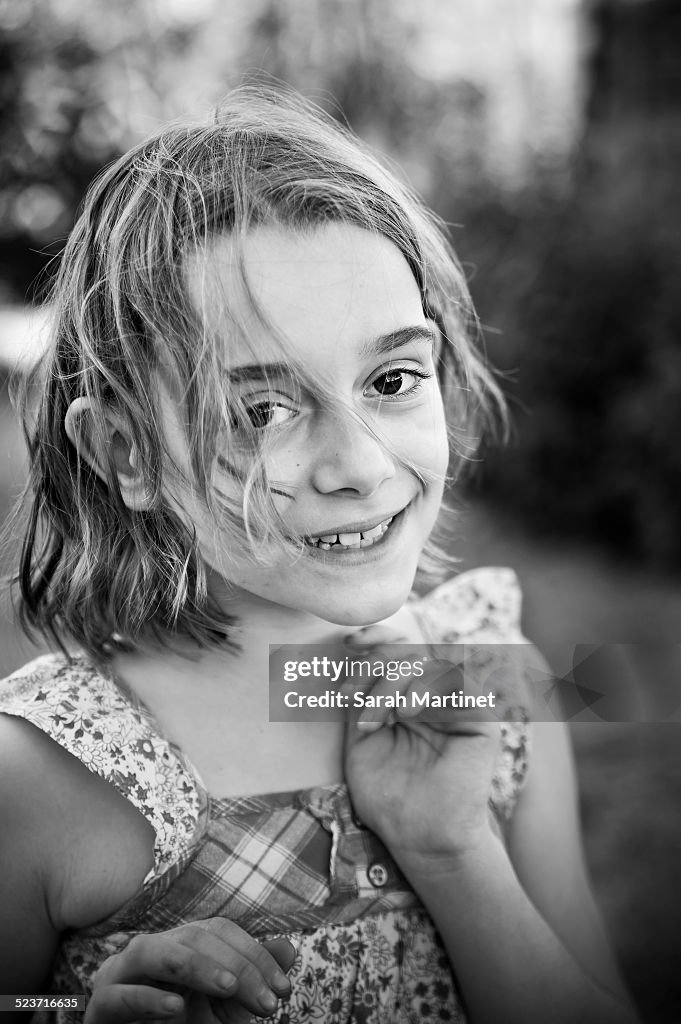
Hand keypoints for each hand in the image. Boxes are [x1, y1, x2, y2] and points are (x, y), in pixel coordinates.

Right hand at [85, 919, 294, 1023]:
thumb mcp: (225, 1006)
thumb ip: (251, 977)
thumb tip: (288, 949)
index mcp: (177, 944)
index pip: (219, 931)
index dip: (254, 954)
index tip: (283, 988)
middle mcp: (149, 950)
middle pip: (192, 936)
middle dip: (235, 965)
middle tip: (267, 1002)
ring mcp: (119, 976)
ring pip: (149, 951)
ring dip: (192, 965)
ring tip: (227, 987)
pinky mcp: (100, 1009)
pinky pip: (119, 995)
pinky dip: (149, 998)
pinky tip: (177, 1007)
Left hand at [342, 625, 516, 873]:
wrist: (416, 837)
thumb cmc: (387, 793)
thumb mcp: (360, 737)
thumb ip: (360, 697)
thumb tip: (350, 656)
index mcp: (409, 696)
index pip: (399, 651)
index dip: (377, 637)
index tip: (350, 641)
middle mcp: (436, 696)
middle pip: (410, 651)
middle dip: (375, 664)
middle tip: (352, 693)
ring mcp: (459, 705)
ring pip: (429, 662)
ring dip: (393, 683)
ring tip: (376, 719)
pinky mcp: (481, 718)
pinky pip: (455, 682)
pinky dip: (426, 688)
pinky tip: (407, 712)